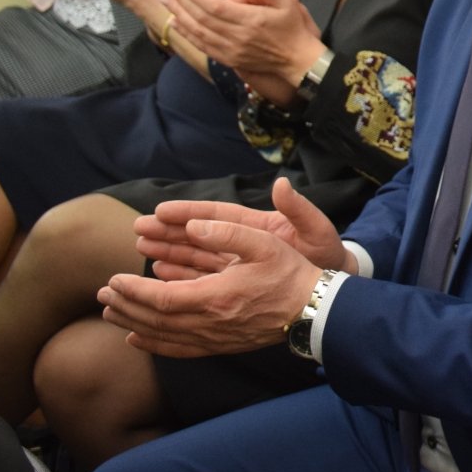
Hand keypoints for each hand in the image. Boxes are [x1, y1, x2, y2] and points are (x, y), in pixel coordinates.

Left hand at [99, 211, 323, 357]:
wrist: (314, 309)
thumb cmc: (290, 273)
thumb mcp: (264, 242)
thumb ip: (227, 232)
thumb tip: (193, 225)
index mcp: (217, 297)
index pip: (160, 298)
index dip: (132, 290)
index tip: (114, 278)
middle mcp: (211, 323)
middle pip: (154, 320)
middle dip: (125, 306)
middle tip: (102, 294)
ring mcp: (215, 338)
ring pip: (162, 336)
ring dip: (133, 324)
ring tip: (110, 313)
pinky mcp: (221, 345)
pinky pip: (179, 350)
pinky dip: (153, 345)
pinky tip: (137, 339)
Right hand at [136, 178, 354, 279]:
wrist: (333, 287)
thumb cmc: (327, 254)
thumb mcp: (316, 230)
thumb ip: (299, 209)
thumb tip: (282, 184)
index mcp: (258, 226)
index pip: (216, 216)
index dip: (189, 213)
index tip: (161, 210)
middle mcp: (243, 243)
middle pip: (199, 235)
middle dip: (168, 232)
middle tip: (138, 229)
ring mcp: (238, 263)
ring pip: (196, 256)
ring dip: (169, 252)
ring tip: (141, 248)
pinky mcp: (237, 283)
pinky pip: (203, 278)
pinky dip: (182, 276)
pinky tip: (160, 275)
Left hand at [156, 0, 325, 88]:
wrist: (298, 61)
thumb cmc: (293, 30)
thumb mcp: (287, 4)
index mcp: (250, 21)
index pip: (214, 5)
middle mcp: (237, 37)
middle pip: (200, 17)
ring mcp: (231, 50)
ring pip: (197, 31)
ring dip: (177, 14)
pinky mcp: (229, 59)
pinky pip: (202, 45)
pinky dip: (186, 34)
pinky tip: (175, 22)